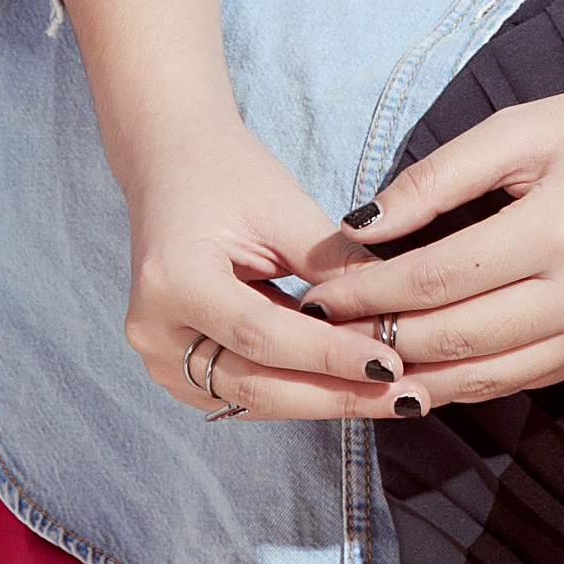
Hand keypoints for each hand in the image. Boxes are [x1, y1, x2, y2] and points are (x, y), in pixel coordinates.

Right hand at [118, 107, 411, 422]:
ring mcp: (163, 359)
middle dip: (336, 393)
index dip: (329, 355)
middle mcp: (156, 333)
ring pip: (256, 398)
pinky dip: (304, 389)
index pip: (261, 335)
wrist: (173, 165)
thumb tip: (397, 310)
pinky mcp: (182, 370)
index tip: (392, 364)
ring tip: (395, 397)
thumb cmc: (226, 173)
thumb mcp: (284, 207)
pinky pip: (250, 392)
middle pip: (256, 383)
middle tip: (406, 396)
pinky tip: (354, 386)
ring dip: (327, 399)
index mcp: (173, 283)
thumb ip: (335, 262)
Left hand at [312, 0, 563, 409]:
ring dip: (417, 376)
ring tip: (359, 363)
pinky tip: (428, 372)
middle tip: (323, 332)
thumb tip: (361, 226)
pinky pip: (529, 379)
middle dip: (379, 338)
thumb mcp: (527, 127)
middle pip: (455, 339)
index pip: (436, 278)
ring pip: (489, 377)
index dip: (368, 290)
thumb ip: (439, 176)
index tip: (319, 288)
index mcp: (559, 228)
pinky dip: (472, 381)